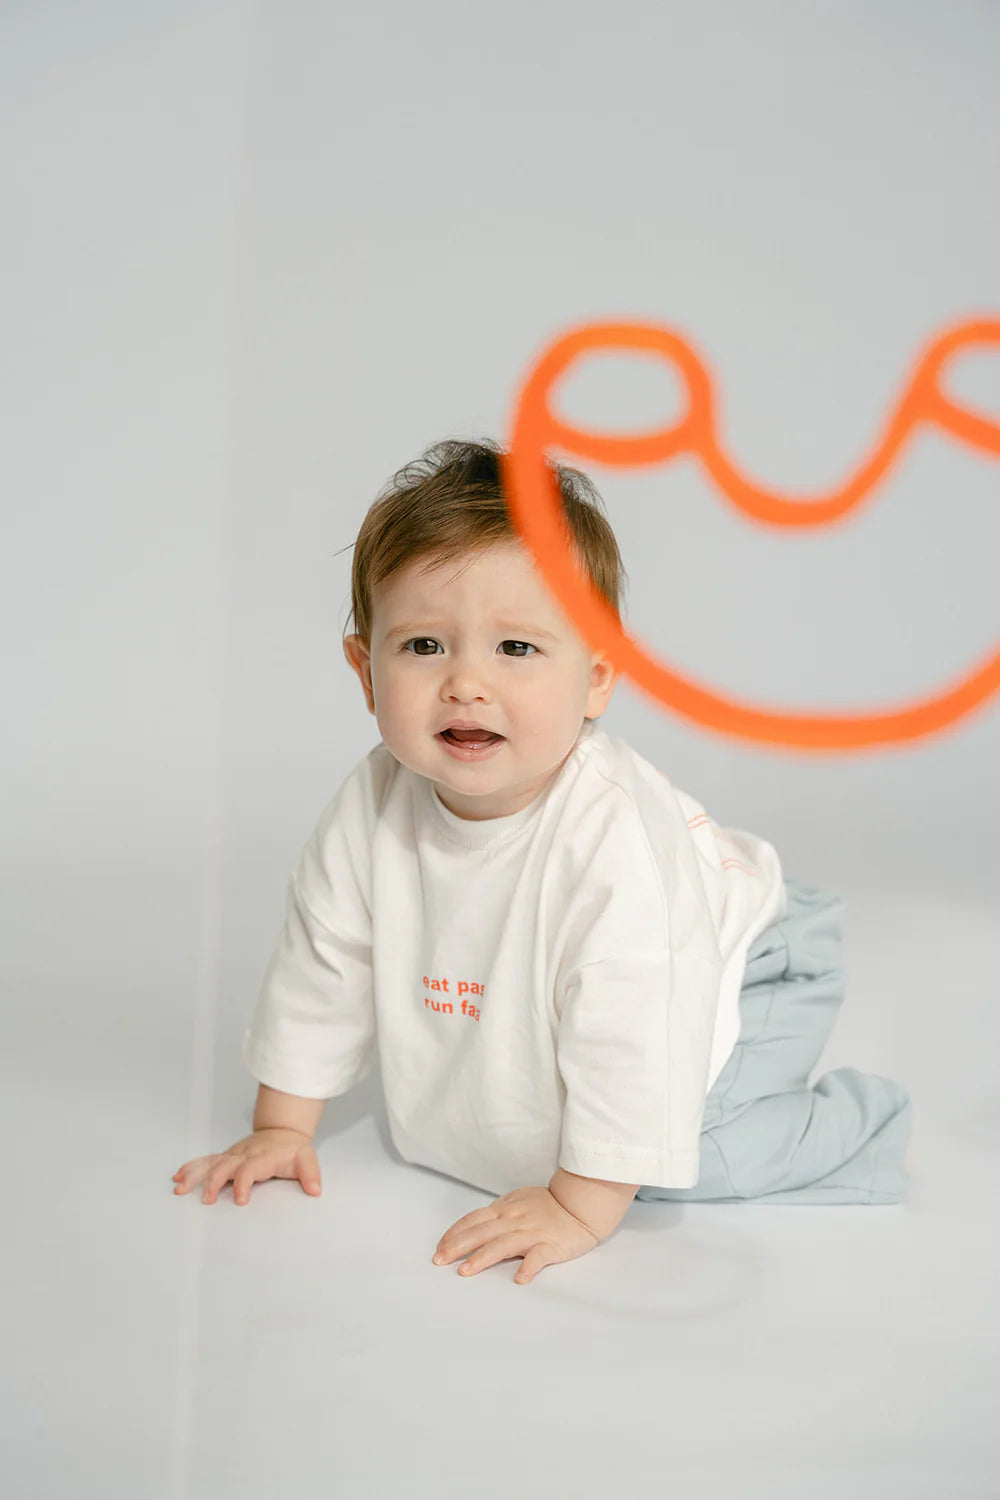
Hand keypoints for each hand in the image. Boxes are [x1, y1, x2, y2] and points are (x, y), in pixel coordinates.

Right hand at [171, 1128, 321, 1204]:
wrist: (282, 1130)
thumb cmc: (292, 1148)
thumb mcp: (307, 1158)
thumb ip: (310, 1174)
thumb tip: (315, 1190)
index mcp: (263, 1156)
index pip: (250, 1169)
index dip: (244, 1183)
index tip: (241, 1200)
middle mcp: (244, 1154)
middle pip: (225, 1165)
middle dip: (215, 1182)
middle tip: (208, 1200)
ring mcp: (233, 1154)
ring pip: (211, 1163)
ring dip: (196, 1175)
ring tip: (180, 1188)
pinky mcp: (227, 1156)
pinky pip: (206, 1161)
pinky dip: (192, 1168)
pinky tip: (179, 1177)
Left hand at [432, 1185, 599, 1284]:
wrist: (580, 1204)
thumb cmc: (549, 1204)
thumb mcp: (518, 1200)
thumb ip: (499, 1213)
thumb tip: (477, 1226)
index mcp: (505, 1209)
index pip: (474, 1220)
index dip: (455, 1233)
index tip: (439, 1247)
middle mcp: (514, 1220)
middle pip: (481, 1233)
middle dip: (457, 1246)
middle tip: (439, 1261)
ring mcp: (531, 1233)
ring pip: (502, 1245)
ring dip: (482, 1258)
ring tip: (465, 1272)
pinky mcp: (550, 1245)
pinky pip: (538, 1257)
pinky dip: (528, 1268)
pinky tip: (519, 1279)